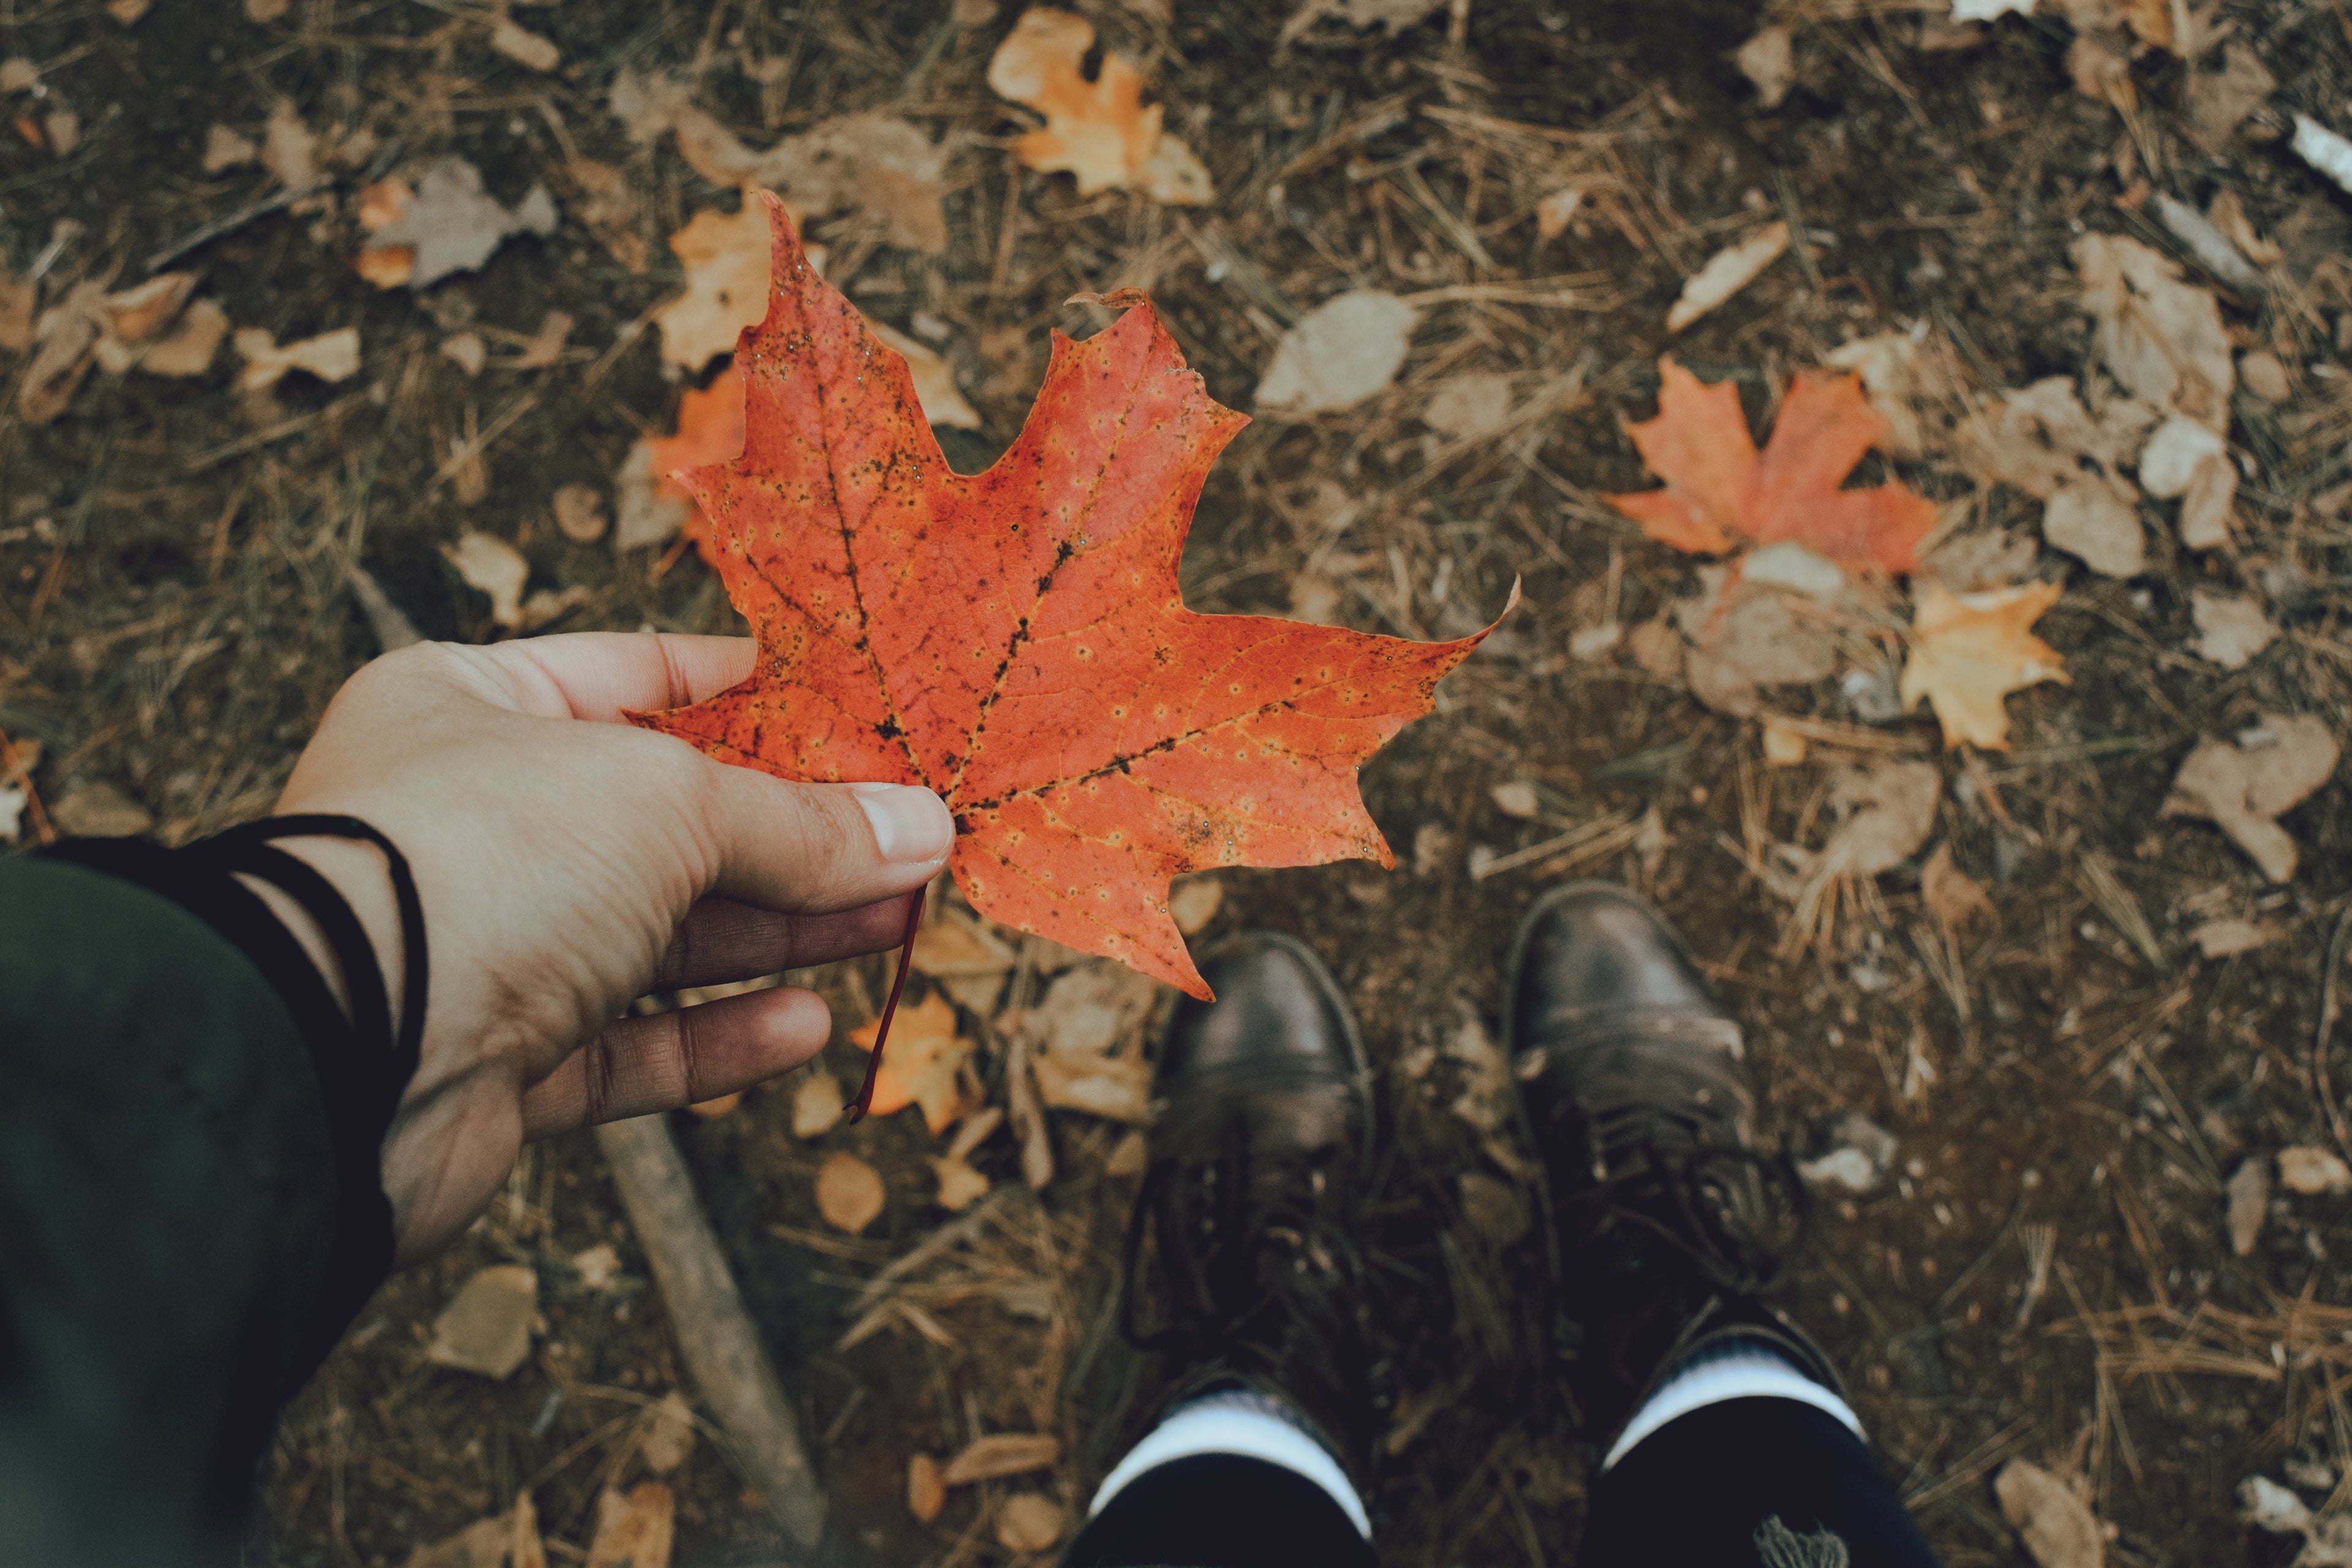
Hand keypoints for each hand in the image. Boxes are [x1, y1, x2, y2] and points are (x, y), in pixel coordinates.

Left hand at [257, 632, 951, 1263]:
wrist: (338, 1054)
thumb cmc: (479, 861)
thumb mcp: (670, 803)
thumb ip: (800, 823)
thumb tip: (925, 829)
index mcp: (470, 706)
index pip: (631, 676)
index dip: (744, 689)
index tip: (849, 705)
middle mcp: (471, 822)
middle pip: (665, 821)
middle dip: (796, 832)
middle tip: (913, 837)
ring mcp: (484, 947)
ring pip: (660, 938)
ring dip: (782, 933)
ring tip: (898, 919)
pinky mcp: (497, 1066)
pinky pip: (628, 1047)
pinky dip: (717, 1039)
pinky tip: (808, 1024)